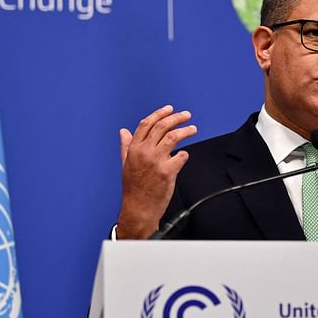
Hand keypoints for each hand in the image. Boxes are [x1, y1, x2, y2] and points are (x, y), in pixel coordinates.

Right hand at [116, 105, 197, 238]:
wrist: (139, 208)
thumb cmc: (134, 187)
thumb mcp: (125, 164)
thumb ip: (126, 146)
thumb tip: (123, 131)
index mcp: (133, 149)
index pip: (146, 124)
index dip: (159, 114)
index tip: (170, 109)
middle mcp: (144, 152)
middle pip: (162, 127)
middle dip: (176, 118)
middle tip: (187, 115)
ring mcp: (156, 161)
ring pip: (174, 137)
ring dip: (186, 130)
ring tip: (193, 129)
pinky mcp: (168, 171)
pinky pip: (182, 156)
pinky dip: (185, 154)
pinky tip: (185, 155)